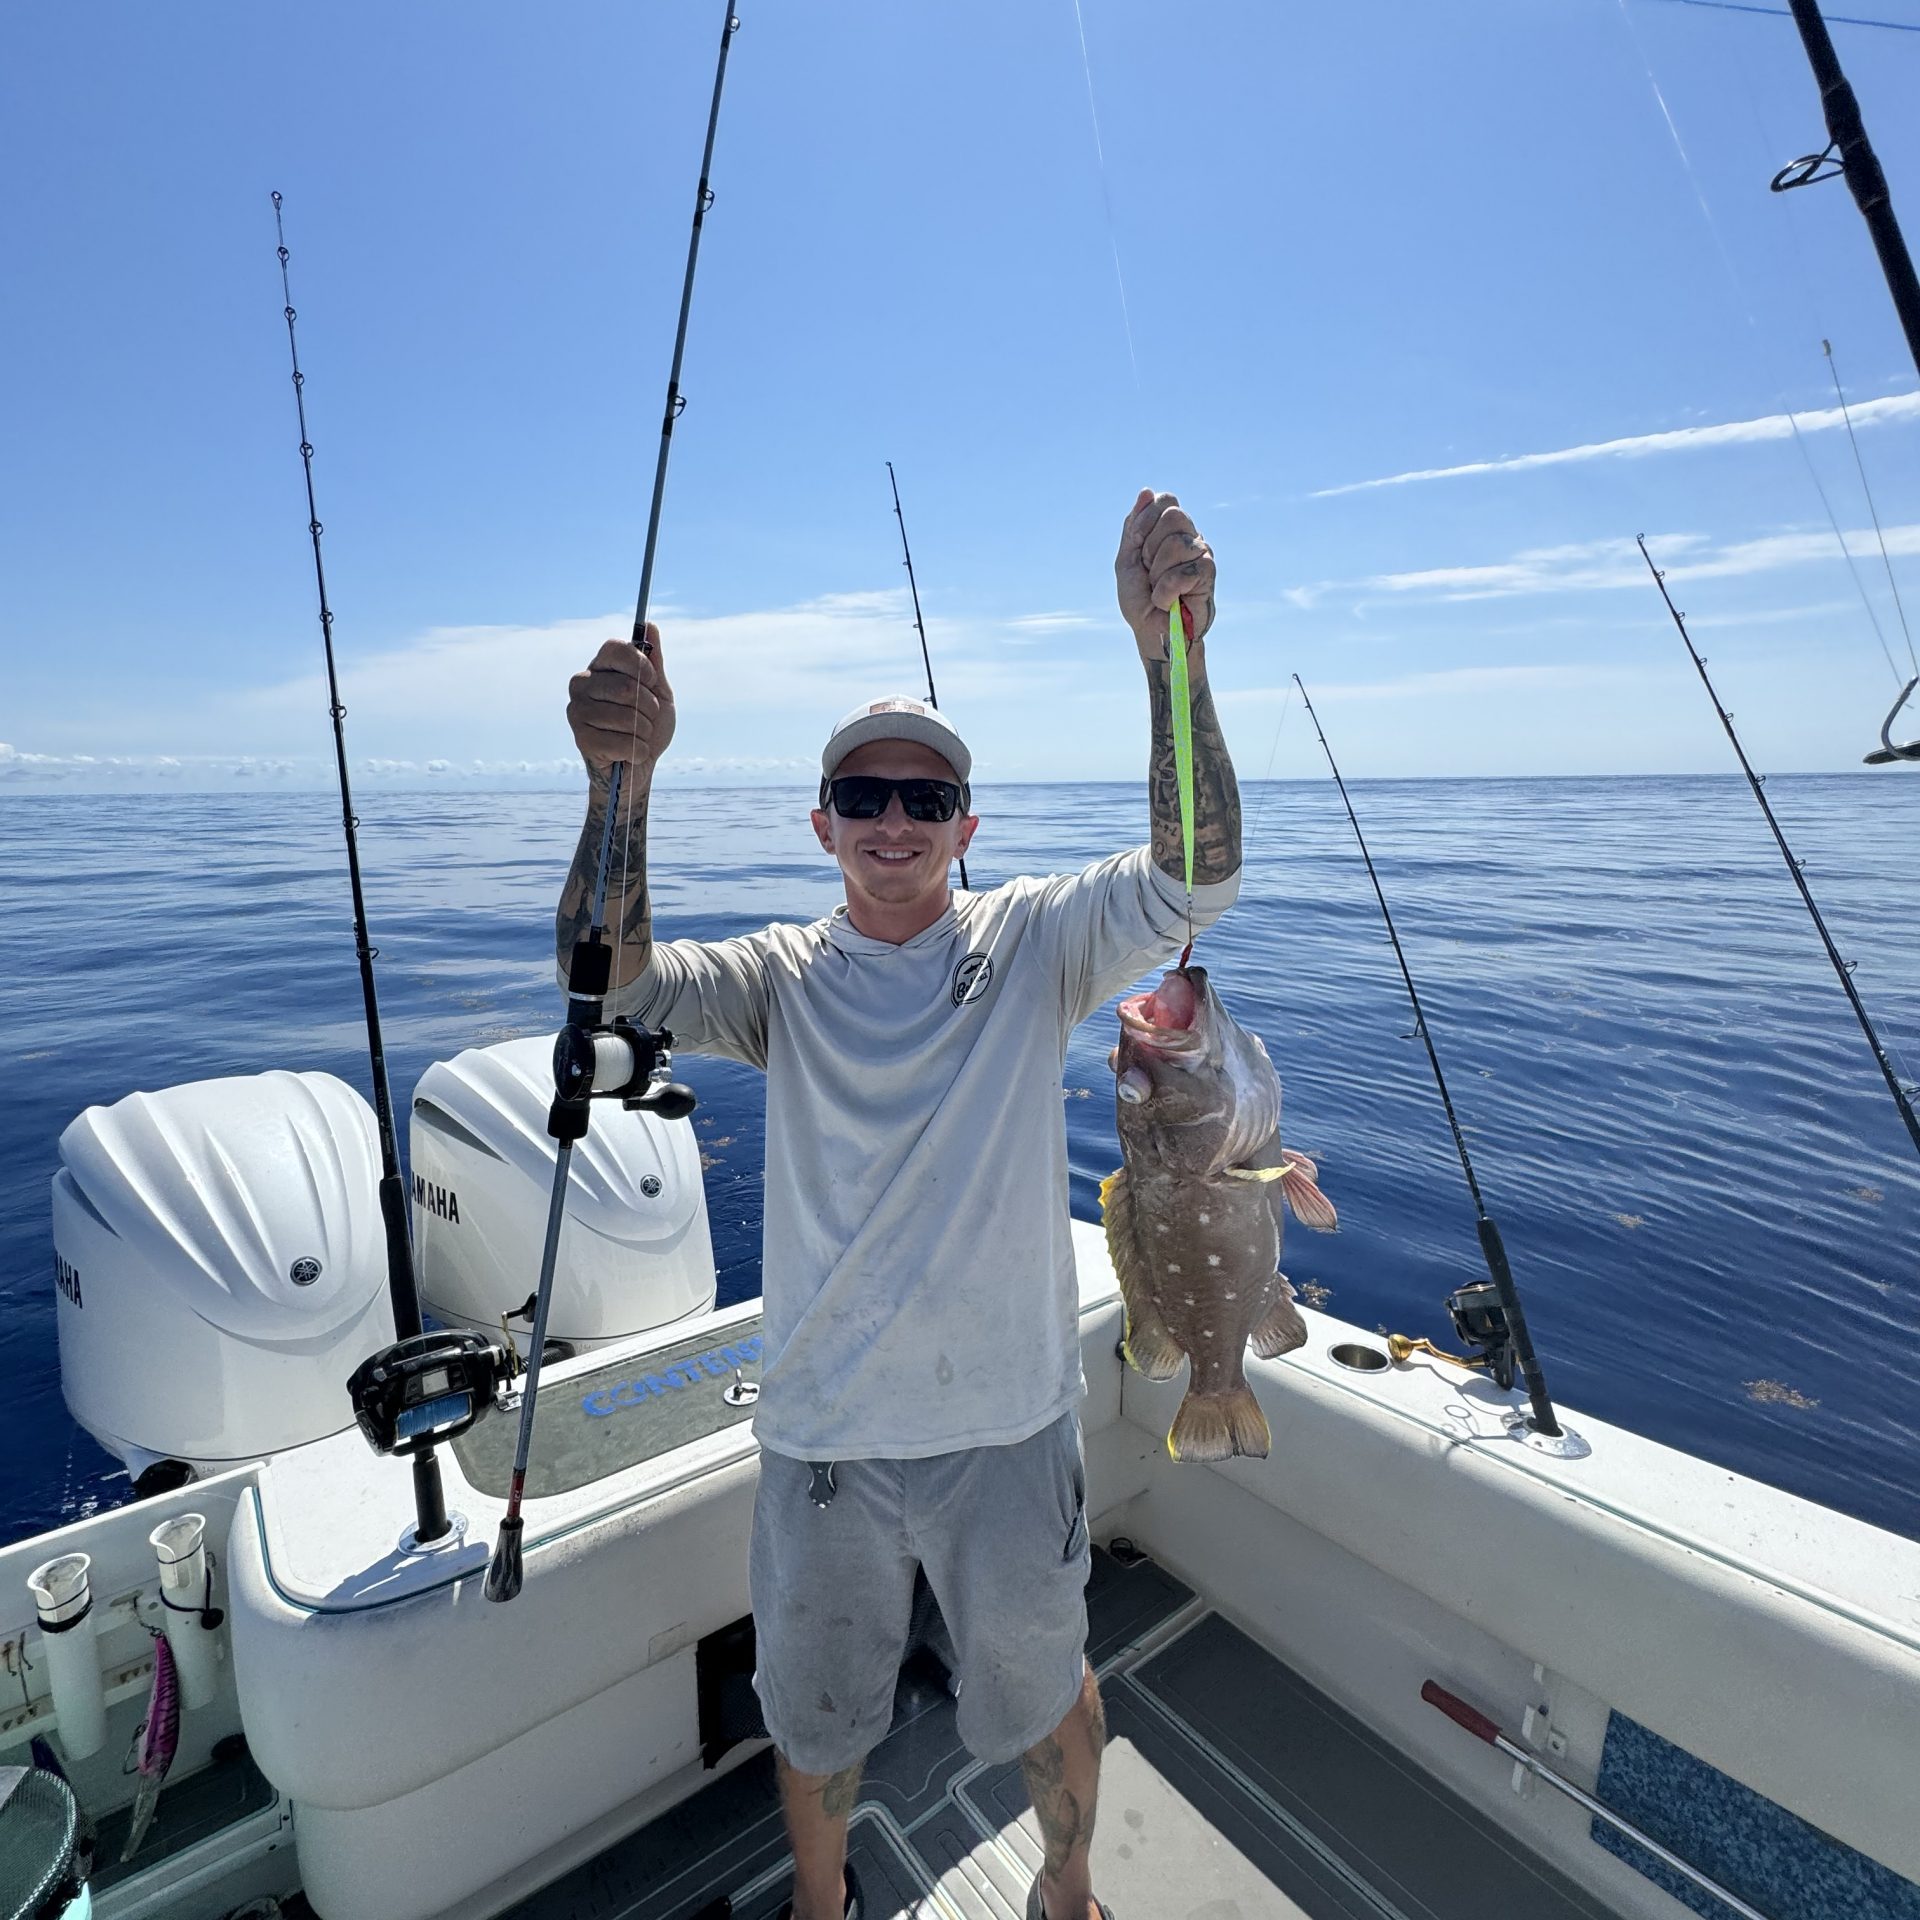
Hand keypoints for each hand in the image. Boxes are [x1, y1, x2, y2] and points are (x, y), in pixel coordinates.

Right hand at [567, 624, 675, 776]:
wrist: (639, 766)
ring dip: (644, 731)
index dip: (641, 665)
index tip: (652, 682)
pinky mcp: (580, 738)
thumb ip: (654, 661)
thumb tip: (649, 626)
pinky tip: (631, 752)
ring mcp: (577, 710)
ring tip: (639, 736)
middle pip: (626, 686)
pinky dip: (637, 750)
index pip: (615, 647)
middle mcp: (582, 683)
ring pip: (627, 716)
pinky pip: (621, 741)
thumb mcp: (658, 691)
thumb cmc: (648, 725)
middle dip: (649, 708)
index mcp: (600, 667)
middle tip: (647, 718)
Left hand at [1115, 488, 1215, 664]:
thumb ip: (1133, 527)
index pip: (1166, 500)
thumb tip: (1146, 491)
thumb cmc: (1140, 600)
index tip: (1138, 550)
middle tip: (1149, 572)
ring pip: (1176, 544)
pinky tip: (1169, 602)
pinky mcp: (1208, 574)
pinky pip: (1182, 572)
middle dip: (1150, 548)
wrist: (1152, 632)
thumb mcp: (1126, 560)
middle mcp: (1189, 536)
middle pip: (1173, 515)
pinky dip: (1165, 592)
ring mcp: (1202, 553)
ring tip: (1159, 589)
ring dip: (1157, 574)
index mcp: (1169, 530)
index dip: (1147, 520)